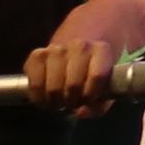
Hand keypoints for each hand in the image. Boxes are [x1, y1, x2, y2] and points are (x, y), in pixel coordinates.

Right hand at [21, 32, 138, 119]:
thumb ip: (102, 102)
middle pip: (73, 85)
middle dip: (73, 102)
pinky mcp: (37, 54)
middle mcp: (78, 45)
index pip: (97, 77)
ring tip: (61, 102)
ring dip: (56, 102)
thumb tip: (80, 113)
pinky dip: (38, 97)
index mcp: (102, 48)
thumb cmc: (99, 63)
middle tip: (73, 103)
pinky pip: (34, 83)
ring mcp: (55, 49)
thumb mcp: (110, 79)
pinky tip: (45, 98)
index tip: (90, 100)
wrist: (86, 31)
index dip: (92, 95)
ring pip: (53, 88)